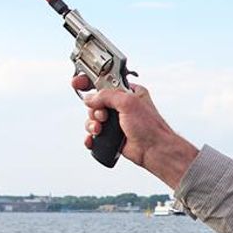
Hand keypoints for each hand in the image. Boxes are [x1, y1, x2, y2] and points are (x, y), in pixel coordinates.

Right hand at [73, 74, 198, 187]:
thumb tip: (90, 98)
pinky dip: (91, 137)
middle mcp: (122, 105)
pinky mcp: (113, 135)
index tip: (77, 83)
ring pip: (93, 118)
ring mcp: (117, 121)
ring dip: (92, 124)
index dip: (90, 82)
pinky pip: (95, 134)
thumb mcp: (128, 102)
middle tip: (103, 116)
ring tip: (100, 130)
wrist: (154, 150)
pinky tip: (93, 140)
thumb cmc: (149, 127)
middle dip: (94, 110)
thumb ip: (106, 96)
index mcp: (129, 92)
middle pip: (95, 102)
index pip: (105, 82)